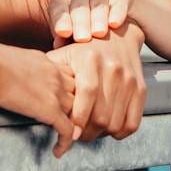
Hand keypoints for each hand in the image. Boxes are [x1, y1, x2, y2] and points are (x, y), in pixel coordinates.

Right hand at [0, 46, 80, 157]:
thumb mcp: (10, 58)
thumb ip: (19, 67)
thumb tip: (9, 72)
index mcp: (47, 62)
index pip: (69, 77)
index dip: (67, 91)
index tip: (60, 103)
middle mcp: (56, 75)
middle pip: (78, 94)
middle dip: (76, 108)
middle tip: (67, 123)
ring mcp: (55, 92)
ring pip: (77, 111)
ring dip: (73, 125)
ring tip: (66, 139)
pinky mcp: (49, 109)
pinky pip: (67, 129)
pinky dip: (65, 142)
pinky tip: (57, 151)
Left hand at [47, 26, 146, 142]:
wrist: (116, 34)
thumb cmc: (81, 48)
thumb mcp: (63, 53)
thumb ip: (49, 73)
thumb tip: (29, 93)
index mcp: (91, 58)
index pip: (87, 94)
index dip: (78, 118)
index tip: (69, 134)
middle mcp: (113, 68)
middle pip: (101, 115)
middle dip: (86, 133)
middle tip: (76, 136)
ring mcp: (129, 79)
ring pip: (116, 122)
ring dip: (101, 135)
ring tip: (89, 132)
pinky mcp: (140, 88)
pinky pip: (132, 122)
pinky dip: (120, 133)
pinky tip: (108, 130)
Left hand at [49, 0, 135, 44]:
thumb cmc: (86, 20)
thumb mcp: (72, 25)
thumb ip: (64, 36)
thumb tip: (58, 46)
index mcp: (64, 0)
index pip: (59, 8)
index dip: (61, 19)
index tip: (64, 32)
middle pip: (79, 6)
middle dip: (80, 22)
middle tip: (82, 38)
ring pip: (98, 3)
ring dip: (98, 18)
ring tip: (99, 33)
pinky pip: (118, 1)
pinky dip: (117, 12)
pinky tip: (115, 24)